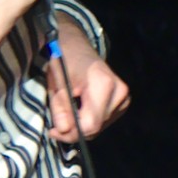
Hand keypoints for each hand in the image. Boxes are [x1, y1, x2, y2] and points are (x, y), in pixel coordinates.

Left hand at [45, 21, 130, 140]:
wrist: (76, 44)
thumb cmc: (64, 59)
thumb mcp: (56, 82)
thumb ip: (60, 108)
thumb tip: (63, 130)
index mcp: (103, 84)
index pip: (91, 123)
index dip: (71, 133)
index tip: (53, 131)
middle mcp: (119, 91)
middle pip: (96, 127)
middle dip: (74, 130)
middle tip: (56, 125)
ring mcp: (123, 97)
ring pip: (100, 127)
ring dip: (81, 126)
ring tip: (67, 112)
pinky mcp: (123, 101)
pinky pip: (104, 121)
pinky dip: (89, 121)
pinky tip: (80, 109)